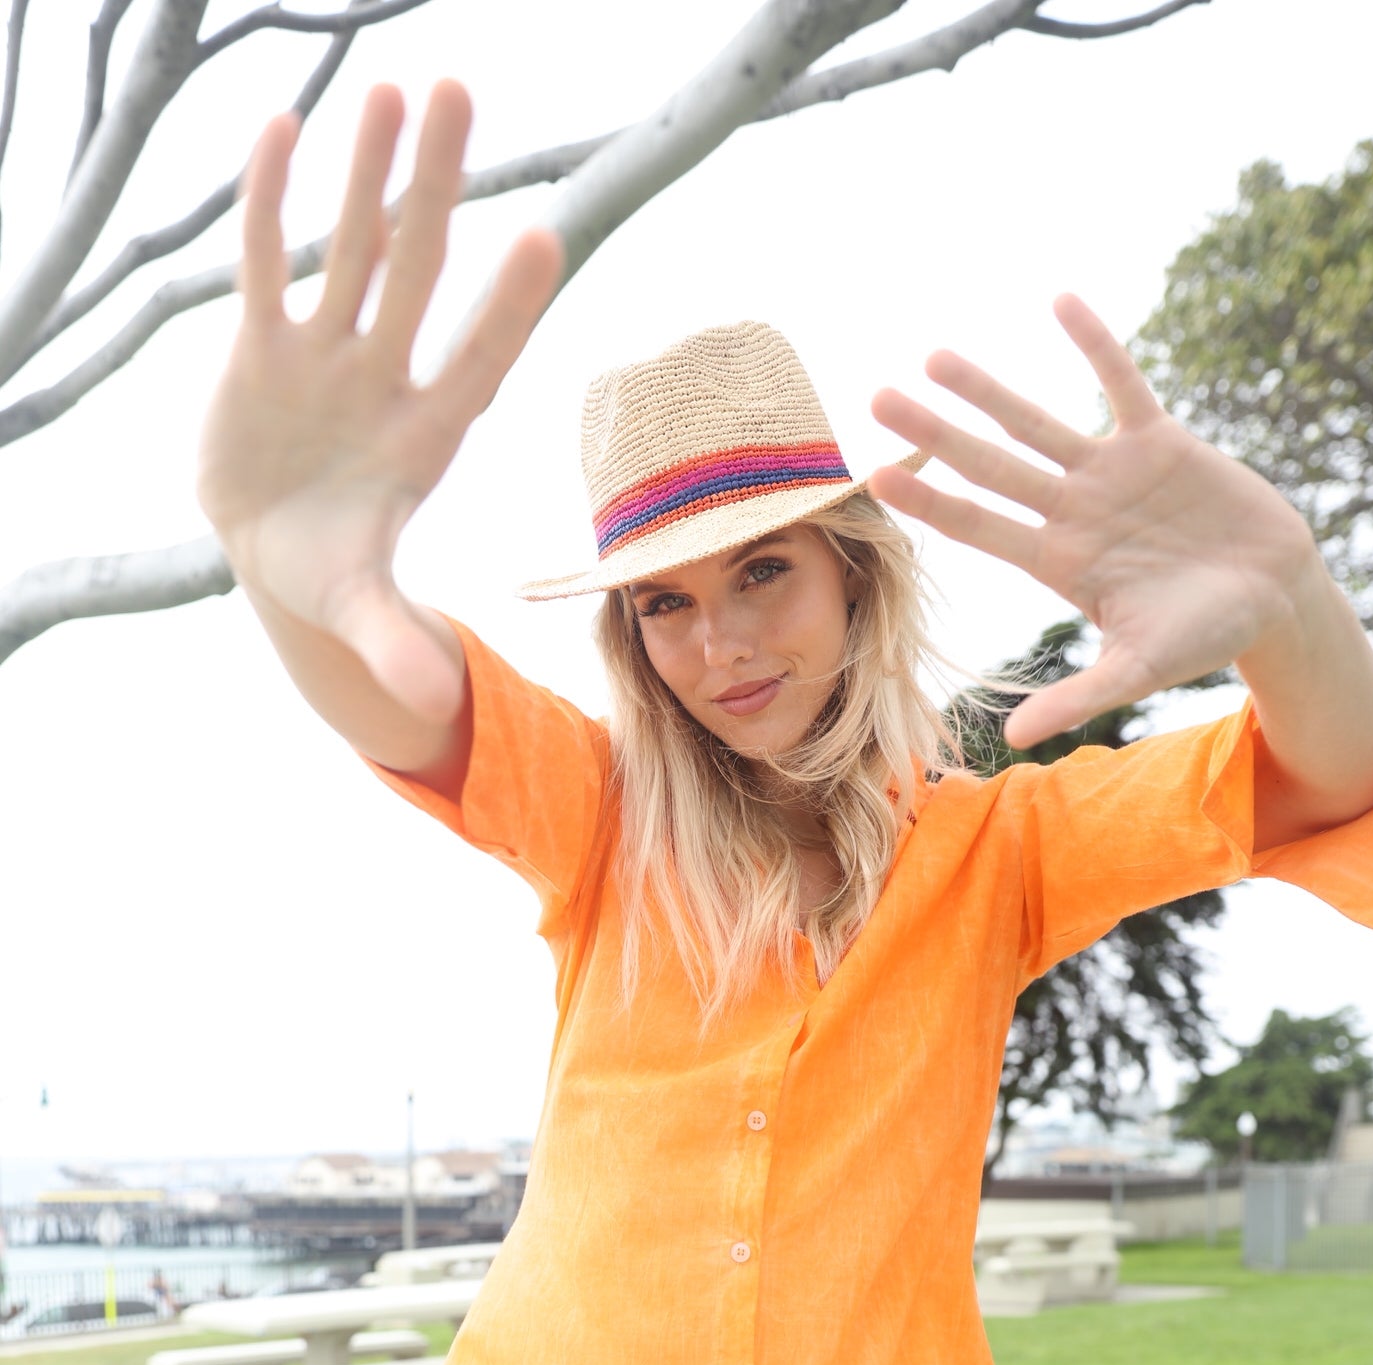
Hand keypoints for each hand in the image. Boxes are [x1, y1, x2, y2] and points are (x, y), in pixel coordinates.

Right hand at [196, 81, 561, 722]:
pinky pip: (266, 263)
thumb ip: (394, 640)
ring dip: (366, 173)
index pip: (477, 358)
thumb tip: (433, 704)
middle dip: (436, 186)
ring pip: (350, 246)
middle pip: (418, 269)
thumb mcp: (357, 609)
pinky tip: (284, 130)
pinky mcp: (262, 347)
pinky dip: (269, 205)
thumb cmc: (333, 575)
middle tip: (463, 93)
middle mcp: (384, 378)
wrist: (275, 552)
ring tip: (392, 88)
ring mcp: (325, 354)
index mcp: (424, 437)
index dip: (507, 306)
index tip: (545, 237)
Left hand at [866, 296, 1318, 748]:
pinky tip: (1059, 300)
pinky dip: (1095, 344)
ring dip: (988, 389)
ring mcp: (1110, 473)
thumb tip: (1013, 739)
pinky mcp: (1159, 441)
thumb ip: (1079, 697)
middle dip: (936, 432)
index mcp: (1058, 562)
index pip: (979, 526)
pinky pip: (1122, 382)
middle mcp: (1071, 511)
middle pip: (990, 466)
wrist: (1274, 597)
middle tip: (878, 396)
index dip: (930, 501)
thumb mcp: (1140, 671)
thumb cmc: (1205, 638)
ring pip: (1037, 421)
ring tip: (934, 355)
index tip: (875, 476)